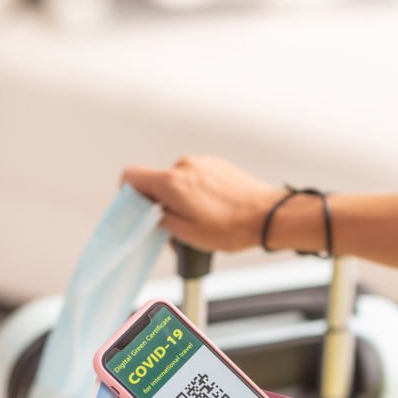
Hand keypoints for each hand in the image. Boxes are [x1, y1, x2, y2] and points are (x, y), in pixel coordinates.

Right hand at [122, 156, 281, 252]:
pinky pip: (198, 179)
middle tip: (176, 228)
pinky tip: (215, 212)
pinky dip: (199, 194)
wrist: (268, 216)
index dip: (128, 194)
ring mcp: (204, 163)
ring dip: (183, 201)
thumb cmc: (233, 227)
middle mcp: (185, 166)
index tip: (136, 210)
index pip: (132, 176)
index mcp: (172, 182)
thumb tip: (154, 214)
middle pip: (158, 182)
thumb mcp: (187, 234)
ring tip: (202, 223)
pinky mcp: (219, 166)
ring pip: (180, 182)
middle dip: (162, 205)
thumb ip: (161, 220)